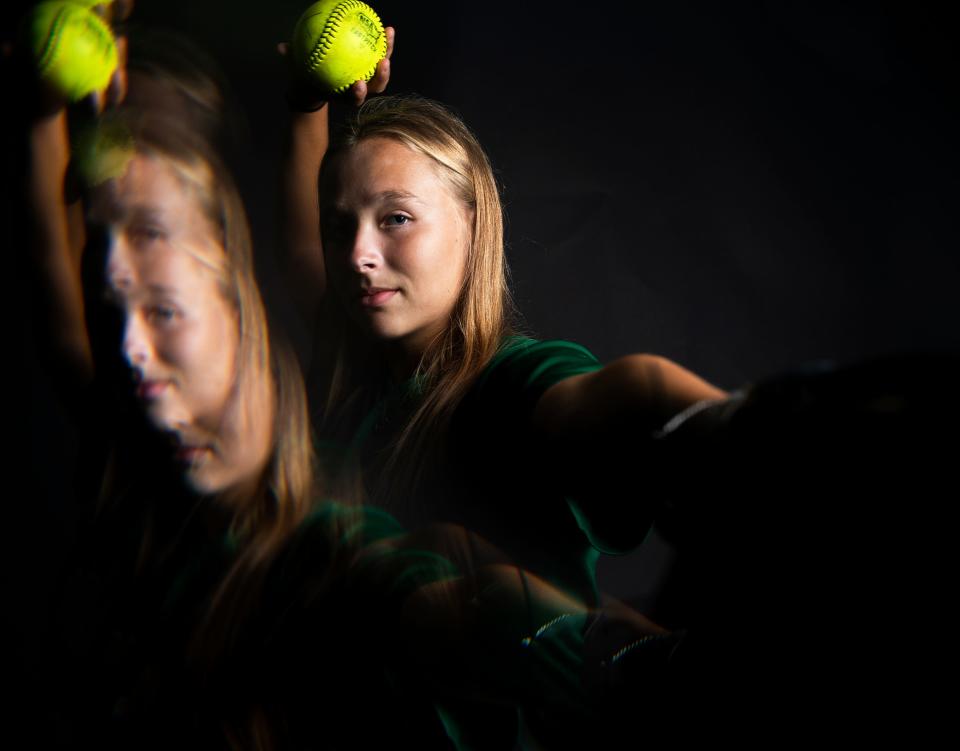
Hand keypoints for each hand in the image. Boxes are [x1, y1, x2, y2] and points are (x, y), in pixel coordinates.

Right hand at [280, 26, 394, 111]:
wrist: (318, 81)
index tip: (358, 85)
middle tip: (384, 62)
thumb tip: (281, 47)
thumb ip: (293, 59)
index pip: (354, 98)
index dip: (358, 93)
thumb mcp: (298, 69)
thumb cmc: (307, 75)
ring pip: (382, 69)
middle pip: (376, 86)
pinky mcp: (372, 66)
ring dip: (388, 52)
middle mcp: (360, 89)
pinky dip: (383, 42)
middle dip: (382, 76)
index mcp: (345, 96)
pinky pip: (379, 53)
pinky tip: (385, 26)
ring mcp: (368, 77)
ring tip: (388, 34)